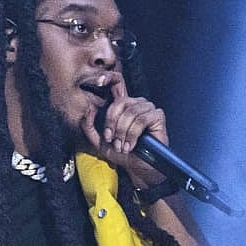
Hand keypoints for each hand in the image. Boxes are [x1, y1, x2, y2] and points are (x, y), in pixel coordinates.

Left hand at [78, 70, 168, 190]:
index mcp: (123, 105)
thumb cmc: (122, 154)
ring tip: (123, 146)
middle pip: (120, 103)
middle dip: (113, 124)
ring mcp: (148, 108)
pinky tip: (131, 145)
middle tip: (113, 140)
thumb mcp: (100, 142)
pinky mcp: (158, 116)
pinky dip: (133, 134)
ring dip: (123, 132)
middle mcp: (136, 103)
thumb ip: (90, 127)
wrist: (138, 168)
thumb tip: (88, 110)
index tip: (99, 80)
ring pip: (130, 112)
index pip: (116, 84)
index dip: (108, 78)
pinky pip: (142, 119)